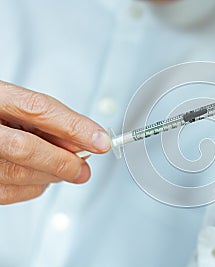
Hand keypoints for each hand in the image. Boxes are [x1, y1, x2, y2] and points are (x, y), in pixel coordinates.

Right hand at [0, 81, 109, 203]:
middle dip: (63, 162)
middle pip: (26, 148)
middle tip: (84, 169)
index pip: (39, 110)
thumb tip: (82, 141)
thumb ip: (47, 119)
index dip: (74, 127)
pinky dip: (34, 187)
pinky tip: (43, 177)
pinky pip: (9, 192)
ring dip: (51, 176)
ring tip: (63, 170)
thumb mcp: (17, 104)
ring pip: (19, 174)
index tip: (101, 141)